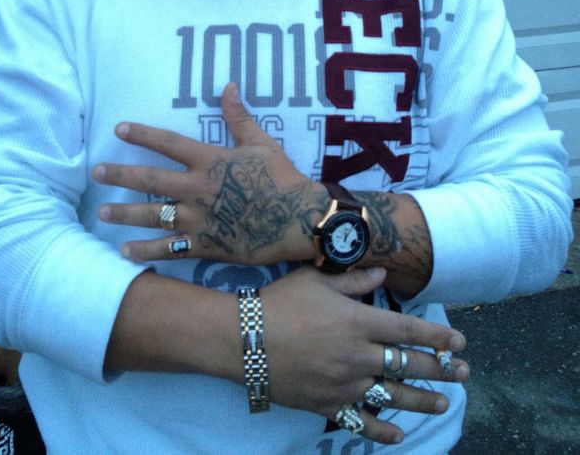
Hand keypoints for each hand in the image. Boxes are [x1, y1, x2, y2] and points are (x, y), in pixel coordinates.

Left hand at [94, 83, 327, 263]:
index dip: (142, 134)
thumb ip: (239, 117)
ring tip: (102, 213)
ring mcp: (199, 219)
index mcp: (209, 161)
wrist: (298, 219)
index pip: (168, 143)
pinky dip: (146, 251)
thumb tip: (228, 86)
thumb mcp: (261, 142)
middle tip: (96, 173)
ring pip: (153, 216)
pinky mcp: (206, 244)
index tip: (118, 129)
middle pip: (150, 180)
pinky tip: (125, 252)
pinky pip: (170, 249)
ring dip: (125, 214)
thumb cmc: (281, 177)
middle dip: (120, 175)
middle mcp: (197, 189)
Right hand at [261, 267, 468, 445]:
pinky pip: (361, 423)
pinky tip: (400, 435)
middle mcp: (358, 355)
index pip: (408, 329)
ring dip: (422, 400)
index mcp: (358, 322)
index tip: (460, 341)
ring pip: (394, 396)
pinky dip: (382, 431)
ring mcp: (345, 385)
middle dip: (441, 369)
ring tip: (443, 403)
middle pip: (408, 364)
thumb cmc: (280, 302)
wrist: (244, 339)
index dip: (437, 336)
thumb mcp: (316, 281)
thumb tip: (383, 274)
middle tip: (464, 373)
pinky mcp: (328, 405)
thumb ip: (354, 280)